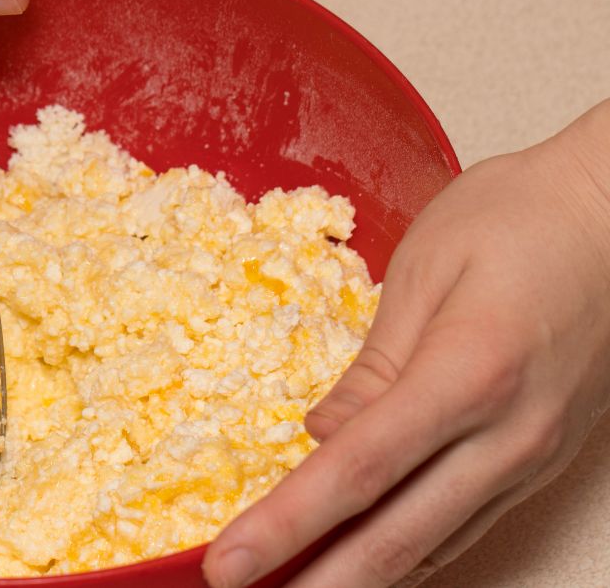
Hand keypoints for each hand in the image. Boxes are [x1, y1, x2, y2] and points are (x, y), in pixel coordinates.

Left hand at [203, 98, 609, 587]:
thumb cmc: (520, 217)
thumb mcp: (427, 270)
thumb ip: (372, 367)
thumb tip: (319, 437)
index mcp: (467, 373)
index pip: (357, 470)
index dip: (285, 525)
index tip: (229, 565)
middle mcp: (507, 434)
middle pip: (398, 537)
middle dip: (317, 583)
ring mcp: (531, 456)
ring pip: (434, 545)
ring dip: (360, 579)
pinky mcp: (540, 460)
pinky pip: (464, 525)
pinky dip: (408, 555)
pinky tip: (365, 564)